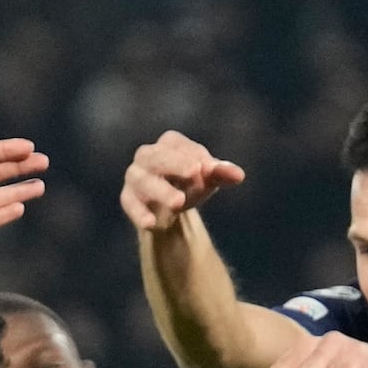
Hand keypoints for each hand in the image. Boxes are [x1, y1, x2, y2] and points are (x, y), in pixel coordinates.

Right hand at [121, 130, 247, 231]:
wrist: (171, 208)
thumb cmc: (191, 183)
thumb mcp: (208, 178)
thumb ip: (221, 173)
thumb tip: (239, 175)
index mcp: (168, 144)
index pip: (177, 145)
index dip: (193, 155)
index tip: (209, 169)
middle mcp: (147, 156)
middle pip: (156, 156)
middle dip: (174, 165)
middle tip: (195, 174)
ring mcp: (135, 177)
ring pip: (141, 179)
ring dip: (160, 190)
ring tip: (179, 203)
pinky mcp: (128, 198)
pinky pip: (129, 203)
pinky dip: (139, 213)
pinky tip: (151, 223)